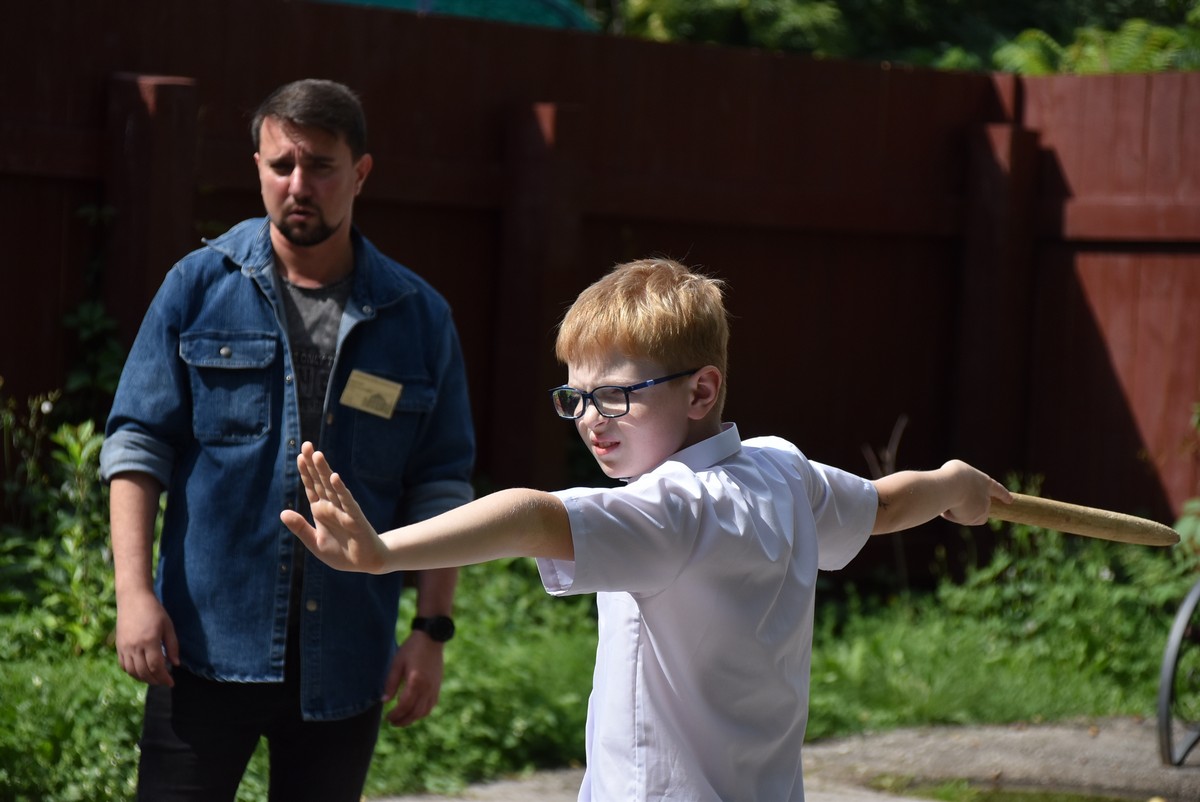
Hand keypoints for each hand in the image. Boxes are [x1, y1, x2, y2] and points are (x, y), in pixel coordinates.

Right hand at [115, 588, 178, 685]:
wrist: (133, 599)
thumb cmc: (154, 611)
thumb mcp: (168, 626)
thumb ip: (172, 646)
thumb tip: (175, 664)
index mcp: (149, 641)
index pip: (156, 666)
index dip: (164, 677)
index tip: (171, 683)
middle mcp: (135, 646)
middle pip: (144, 672)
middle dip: (156, 681)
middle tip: (164, 682)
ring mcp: (124, 648)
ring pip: (133, 672)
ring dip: (144, 679)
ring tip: (154, 679)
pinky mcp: (118, 647)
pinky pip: (124, 666)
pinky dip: (133, 673)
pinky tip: (141, 672)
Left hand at [281, 442, 387, 572]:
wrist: (365, 562)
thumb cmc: (341, 553)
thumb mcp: (314, 543)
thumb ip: (300, 528)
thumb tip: (282, 513)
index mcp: (321, 510)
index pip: (311, 487)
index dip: (305, 472)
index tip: (300, 455)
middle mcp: (331, 506)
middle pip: (320, 481)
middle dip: (313, 464)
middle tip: (307, 444)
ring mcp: (343, 510)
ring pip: (331, 487)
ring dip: (324, 471)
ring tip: (318, 455)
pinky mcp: (354, 518)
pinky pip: (346, 501)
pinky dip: (340, 489)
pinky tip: (334, 477)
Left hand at [383, 633, 443, 726]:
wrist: (431, 638)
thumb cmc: (412, 649)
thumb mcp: (397, 663)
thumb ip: (391, 683)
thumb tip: (385, 701)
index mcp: (416, 682)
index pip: (404, 706)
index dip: (395, 714)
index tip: (387, 717)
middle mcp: (427, 688)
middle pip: (415, 712)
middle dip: (403, 721)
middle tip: (392, 723)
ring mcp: (434, 688)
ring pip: (424, 712)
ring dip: (412, 719)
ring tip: (402, 720)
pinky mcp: (438, 686)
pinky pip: (431, 705)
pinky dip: (422, 712)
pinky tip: (414, 712)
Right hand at [940, 459, 1012, 525]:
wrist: (950, 487)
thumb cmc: (953, 475)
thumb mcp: (958, 470)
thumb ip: (962, 479)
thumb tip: (956, 490)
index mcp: (986, 483)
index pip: (998, 489)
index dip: (1003, 495)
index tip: (1010, 500)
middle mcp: (986, 498)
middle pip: (981, 506)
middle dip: (971, 507)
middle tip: (959, 504)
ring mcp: (980, 510)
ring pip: (968, 514)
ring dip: (958, 511)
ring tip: (947, 502)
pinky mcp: (971, 519)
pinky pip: (957, 518)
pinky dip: (951, 515)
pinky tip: (945, 508)